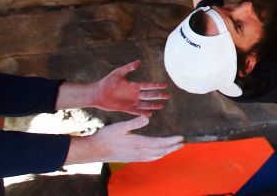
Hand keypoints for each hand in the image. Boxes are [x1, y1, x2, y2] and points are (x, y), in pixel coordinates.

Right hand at [66, 116, 182, 164]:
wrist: (94, 150)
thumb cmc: (106, 137)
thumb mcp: (119, 126)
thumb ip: (134, 122)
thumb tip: (147, 117)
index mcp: (138, 143)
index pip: (159, 144)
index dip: (171, 141)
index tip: (181, 138)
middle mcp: (138, 152)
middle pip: (160, 151)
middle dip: (172, 147)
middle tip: (182, 143)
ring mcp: (135, 157)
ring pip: (155, 156)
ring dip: (166, 152)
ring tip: (174, 148)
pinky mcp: (131, 158)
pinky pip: (148, 159)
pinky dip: (157, 156)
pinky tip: (158, 154)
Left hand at [93, 60, 169, 116]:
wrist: (97, 93)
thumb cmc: (107, 82)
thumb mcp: (118, 73)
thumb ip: (129, 67)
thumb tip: (139, 61)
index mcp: (134, 85)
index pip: (148, 86)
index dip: (157, 86)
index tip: (165, 85)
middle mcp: (134, 94)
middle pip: (149, 95)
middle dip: (159, 96)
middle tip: (168, 96)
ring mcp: (130, 102)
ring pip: (145, 104)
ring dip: (153, 105)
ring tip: (162, 106)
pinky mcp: (125, 108)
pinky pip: (136, 111)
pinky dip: (143, 113)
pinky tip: (150, 115)